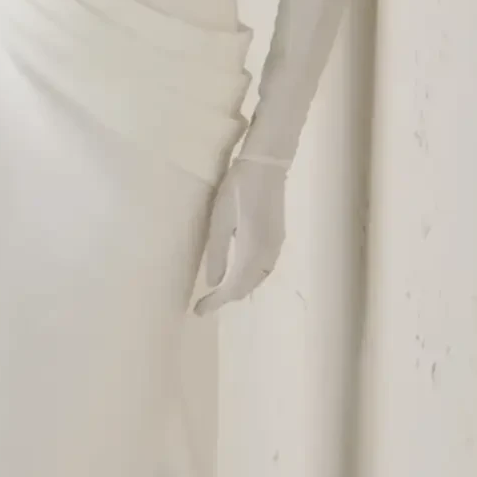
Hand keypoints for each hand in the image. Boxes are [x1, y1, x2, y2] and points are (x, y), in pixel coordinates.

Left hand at [190, 157, 286, 313]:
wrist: (266, 165)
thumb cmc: (239, 187)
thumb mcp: (220, 219)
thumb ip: (218, 252)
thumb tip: (214, 282)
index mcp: (252, 251)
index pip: (234, 287)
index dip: (217, 302)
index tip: (199, 311)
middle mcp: (268, 254)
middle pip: (248, 287)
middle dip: (227, 298)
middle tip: (205, 304)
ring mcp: (276, 246)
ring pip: (258, 279)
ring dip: (240, 289)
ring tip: (219, 294)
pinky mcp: (278, 237)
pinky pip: (264, 269)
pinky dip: (250, 279)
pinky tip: (239, 274)